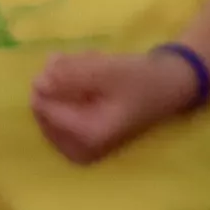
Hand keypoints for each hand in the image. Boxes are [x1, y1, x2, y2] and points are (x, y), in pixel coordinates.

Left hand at [29, 48, 199, 165]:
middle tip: (83, 63)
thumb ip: (67, 75)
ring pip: (53, 107)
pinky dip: (71, 91)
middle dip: (59, 81)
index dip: (49, 78)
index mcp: (86, 137)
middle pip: (45, 109)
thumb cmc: (142, 80)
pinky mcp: (83, 139)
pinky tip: (90, 77)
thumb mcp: (105, 71)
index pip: (44, 107)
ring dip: (66, 82)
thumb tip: (37, 82)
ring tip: (91, 67)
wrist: (173, 86)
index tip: (67, 60)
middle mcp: (80, 149)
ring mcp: (81, 147)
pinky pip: (62, 111)